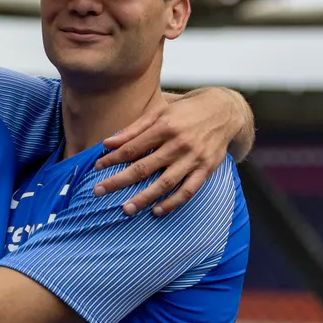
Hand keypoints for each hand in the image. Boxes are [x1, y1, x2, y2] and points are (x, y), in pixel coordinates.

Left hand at [93, 86, 250, 215]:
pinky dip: (172, 203)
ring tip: (125, 209)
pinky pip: (188, 191)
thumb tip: (107, 143)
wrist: (224, 111)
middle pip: (144, 167)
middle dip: (119, 181)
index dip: (113, 158)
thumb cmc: (185, 112)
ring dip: (144, 198)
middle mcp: (179, 143)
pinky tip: (156, 211)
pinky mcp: (206, 169)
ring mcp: (194, 158)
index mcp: (165, 126)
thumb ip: (133, 129)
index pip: (132, 147)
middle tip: (99, 192)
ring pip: (165, 183)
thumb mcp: (160, 112)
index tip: (97, 168)